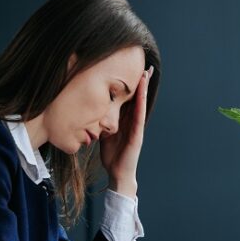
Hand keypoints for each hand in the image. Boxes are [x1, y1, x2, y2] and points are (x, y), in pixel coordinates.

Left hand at [99, 65, 152, 185]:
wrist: (118, 173)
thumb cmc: (112, 155)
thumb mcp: (104, 134)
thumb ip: (103, 122)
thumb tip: (93, 110)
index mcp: (125, 121)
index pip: (129, 100)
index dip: (133, 86)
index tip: (134, 71)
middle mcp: (133, 122)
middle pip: (138, 99)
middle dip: (142, 83)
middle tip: (146, 66)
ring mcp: (137, 128)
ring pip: (141, 105)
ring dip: (144, 90)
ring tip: (146, 75)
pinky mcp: (137, 136)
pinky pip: (139, 117)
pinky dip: (141, 105)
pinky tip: (142, 95)